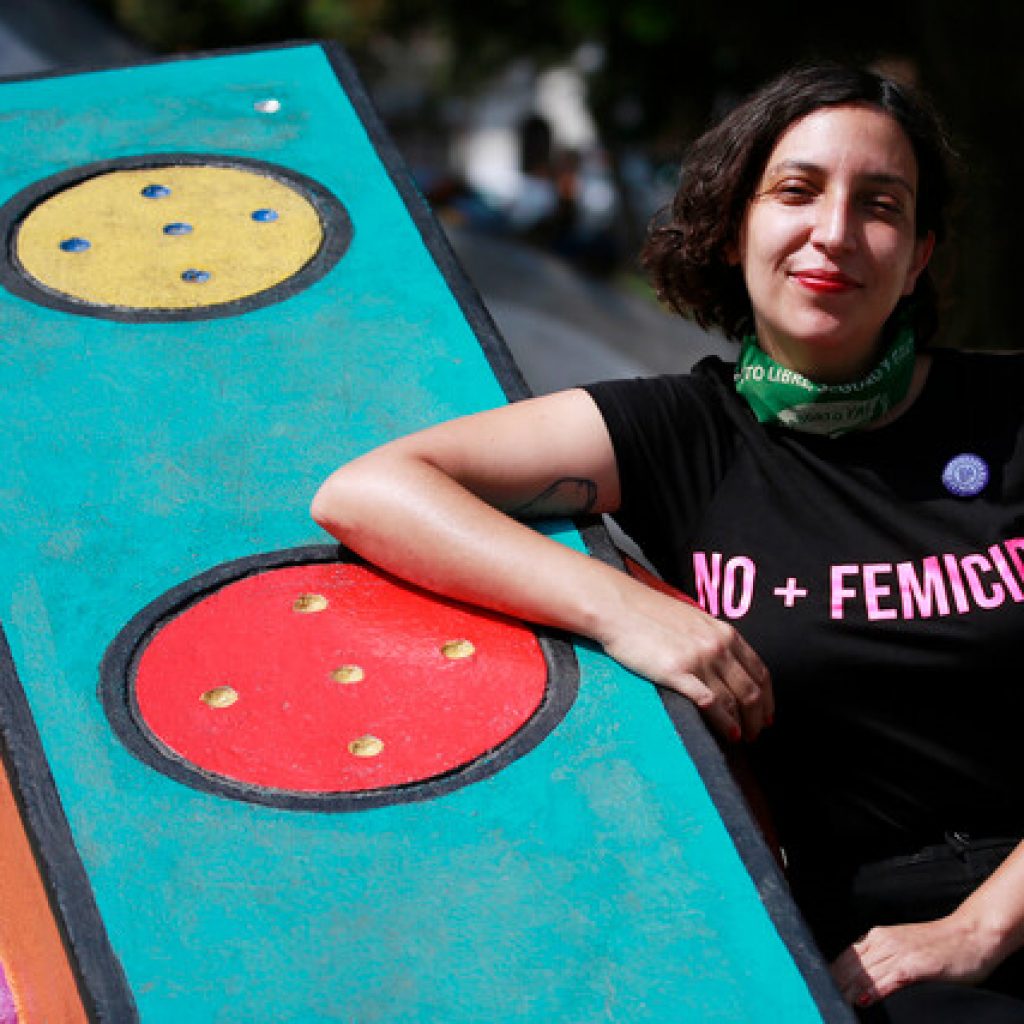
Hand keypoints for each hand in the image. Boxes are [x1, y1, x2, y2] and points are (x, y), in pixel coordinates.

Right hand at [598, 582, 772, 742]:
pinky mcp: (677, 672)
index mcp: (724, 632)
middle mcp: (718, 646)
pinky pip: (710, 703)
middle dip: (758, 717)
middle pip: (751, 690)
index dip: (768, 697)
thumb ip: (710, 639)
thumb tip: (720, 662)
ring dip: (744, 724)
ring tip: (742, 738)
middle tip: (756, 733)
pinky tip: (729, 734)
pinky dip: (724, 722)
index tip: (767, 714)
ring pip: (735, 700)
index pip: (759, 670)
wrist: (619, 607)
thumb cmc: (648, 613)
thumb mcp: (691, 620)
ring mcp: (699, 659)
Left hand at [831, 916, 999, 1007]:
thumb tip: (865, 975)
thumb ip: (884, 956)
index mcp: (878, 936)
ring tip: (837, 1003)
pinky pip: (887, 981)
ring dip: (848, 990)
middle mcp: (883, 941)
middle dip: (836, 983)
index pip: (847, 956)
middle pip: (850, 966)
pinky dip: (873, 992)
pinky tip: (862, 1001)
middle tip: (825, 997)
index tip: (823, 986)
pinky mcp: (914, 966)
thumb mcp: (904, 944)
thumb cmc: (940, 943)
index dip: (834, 973)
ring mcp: (898, 953)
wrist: (970, 934)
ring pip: (864, 975)